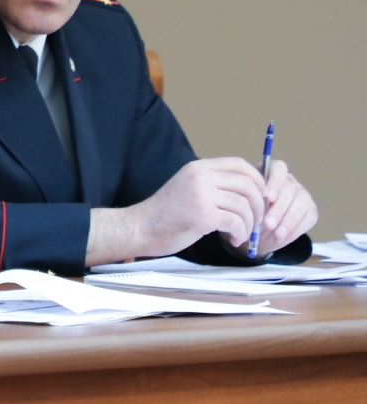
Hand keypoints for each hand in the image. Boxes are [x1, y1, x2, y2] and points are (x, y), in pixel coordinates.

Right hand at [107, 157, 268, 261]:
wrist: (140, 228)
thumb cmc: (166, 212)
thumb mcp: (189, 187)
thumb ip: (213, 183)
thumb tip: (249, 188)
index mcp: (198, 167)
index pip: (240, 164)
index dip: (258, 179)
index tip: (262, 196)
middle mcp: (200, 177)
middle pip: (247, 185)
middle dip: (259, 205)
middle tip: (257, 220)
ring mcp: (201, 195)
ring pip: (244, 205)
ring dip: (249, 223)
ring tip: (243, 233)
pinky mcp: (202, 215)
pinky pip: (235, 222)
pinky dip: (240, 233)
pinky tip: (234, 239)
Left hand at [256, 158, 317, 253]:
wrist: (257, 235)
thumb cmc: (248, 216)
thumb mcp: (245, 207)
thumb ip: (252, 202)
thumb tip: (257, 206)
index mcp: (270, 174)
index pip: (278, 168)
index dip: (275, 182)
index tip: (267, 197)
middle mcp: (289, 182)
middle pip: (289, 188)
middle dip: (279, 208)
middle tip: (267, 223)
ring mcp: (302, 196)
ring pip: (301, 202)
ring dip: (288, 220)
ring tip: (276, 233)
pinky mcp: (310, 212)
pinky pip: (308, 218)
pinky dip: (295, 229)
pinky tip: (282, 237)